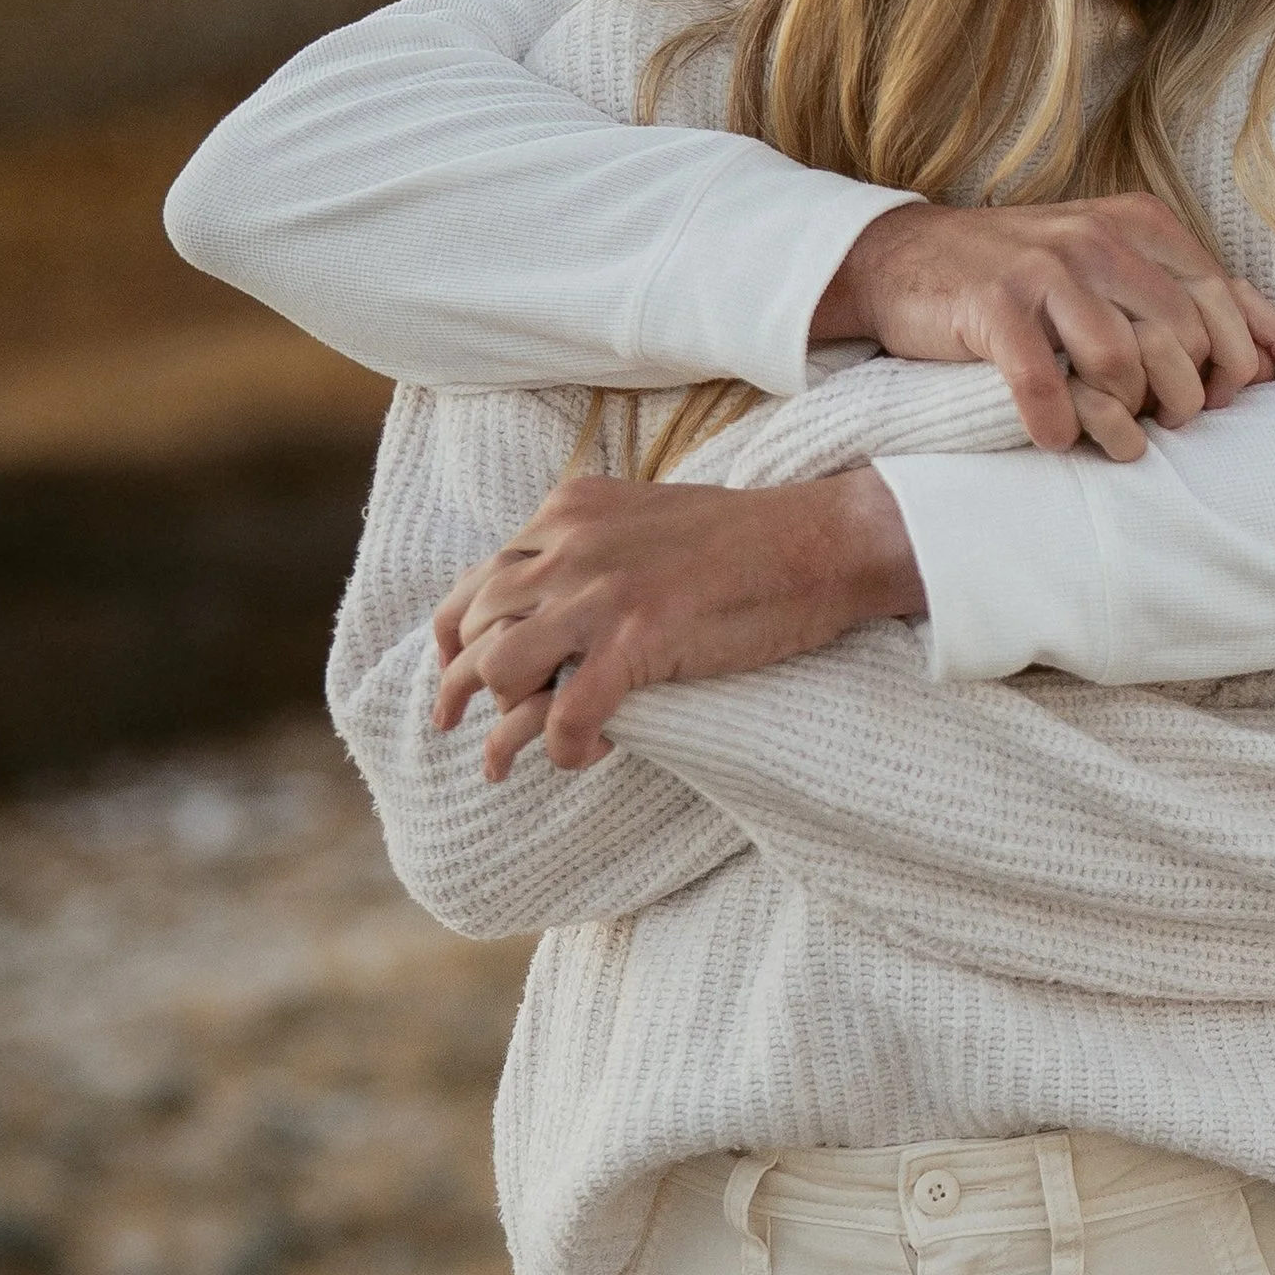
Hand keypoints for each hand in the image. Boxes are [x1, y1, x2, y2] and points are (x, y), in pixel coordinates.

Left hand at [431, 467, 921, 777]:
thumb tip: (554, 597)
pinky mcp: (638, 639)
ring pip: (500, 669)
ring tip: (499, 764)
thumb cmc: (749, 537)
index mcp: (570, 510)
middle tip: (459, 725)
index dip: (454, 633)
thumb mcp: (646, 517)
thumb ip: (592, 546)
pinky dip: (565, 749)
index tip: (453, 668)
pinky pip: (566, 714)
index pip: (479, 576)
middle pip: (477, 623)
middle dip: (459, 683)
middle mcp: (571, 544)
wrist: (820, 542)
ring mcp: (601, 592)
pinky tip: (585, 760)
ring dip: (497, 725)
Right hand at [815, 195, 1274, 460]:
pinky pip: (1044, 382)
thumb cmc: (1025, 277)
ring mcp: (1044, 268)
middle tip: (1164, 422)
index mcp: (1139, 224)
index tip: (1236, 402)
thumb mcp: (1114, 266)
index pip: (1224, 296)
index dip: (1245, 358)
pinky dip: (1055, 425)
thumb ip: (1190, 299)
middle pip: (1183, 335)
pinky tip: (1052, 438)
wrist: (904, 257)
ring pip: (1122, 360)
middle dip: (1186, 395)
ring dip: (1124, 414)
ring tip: (1111, 434)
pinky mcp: (992, 305)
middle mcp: (1098, 237)